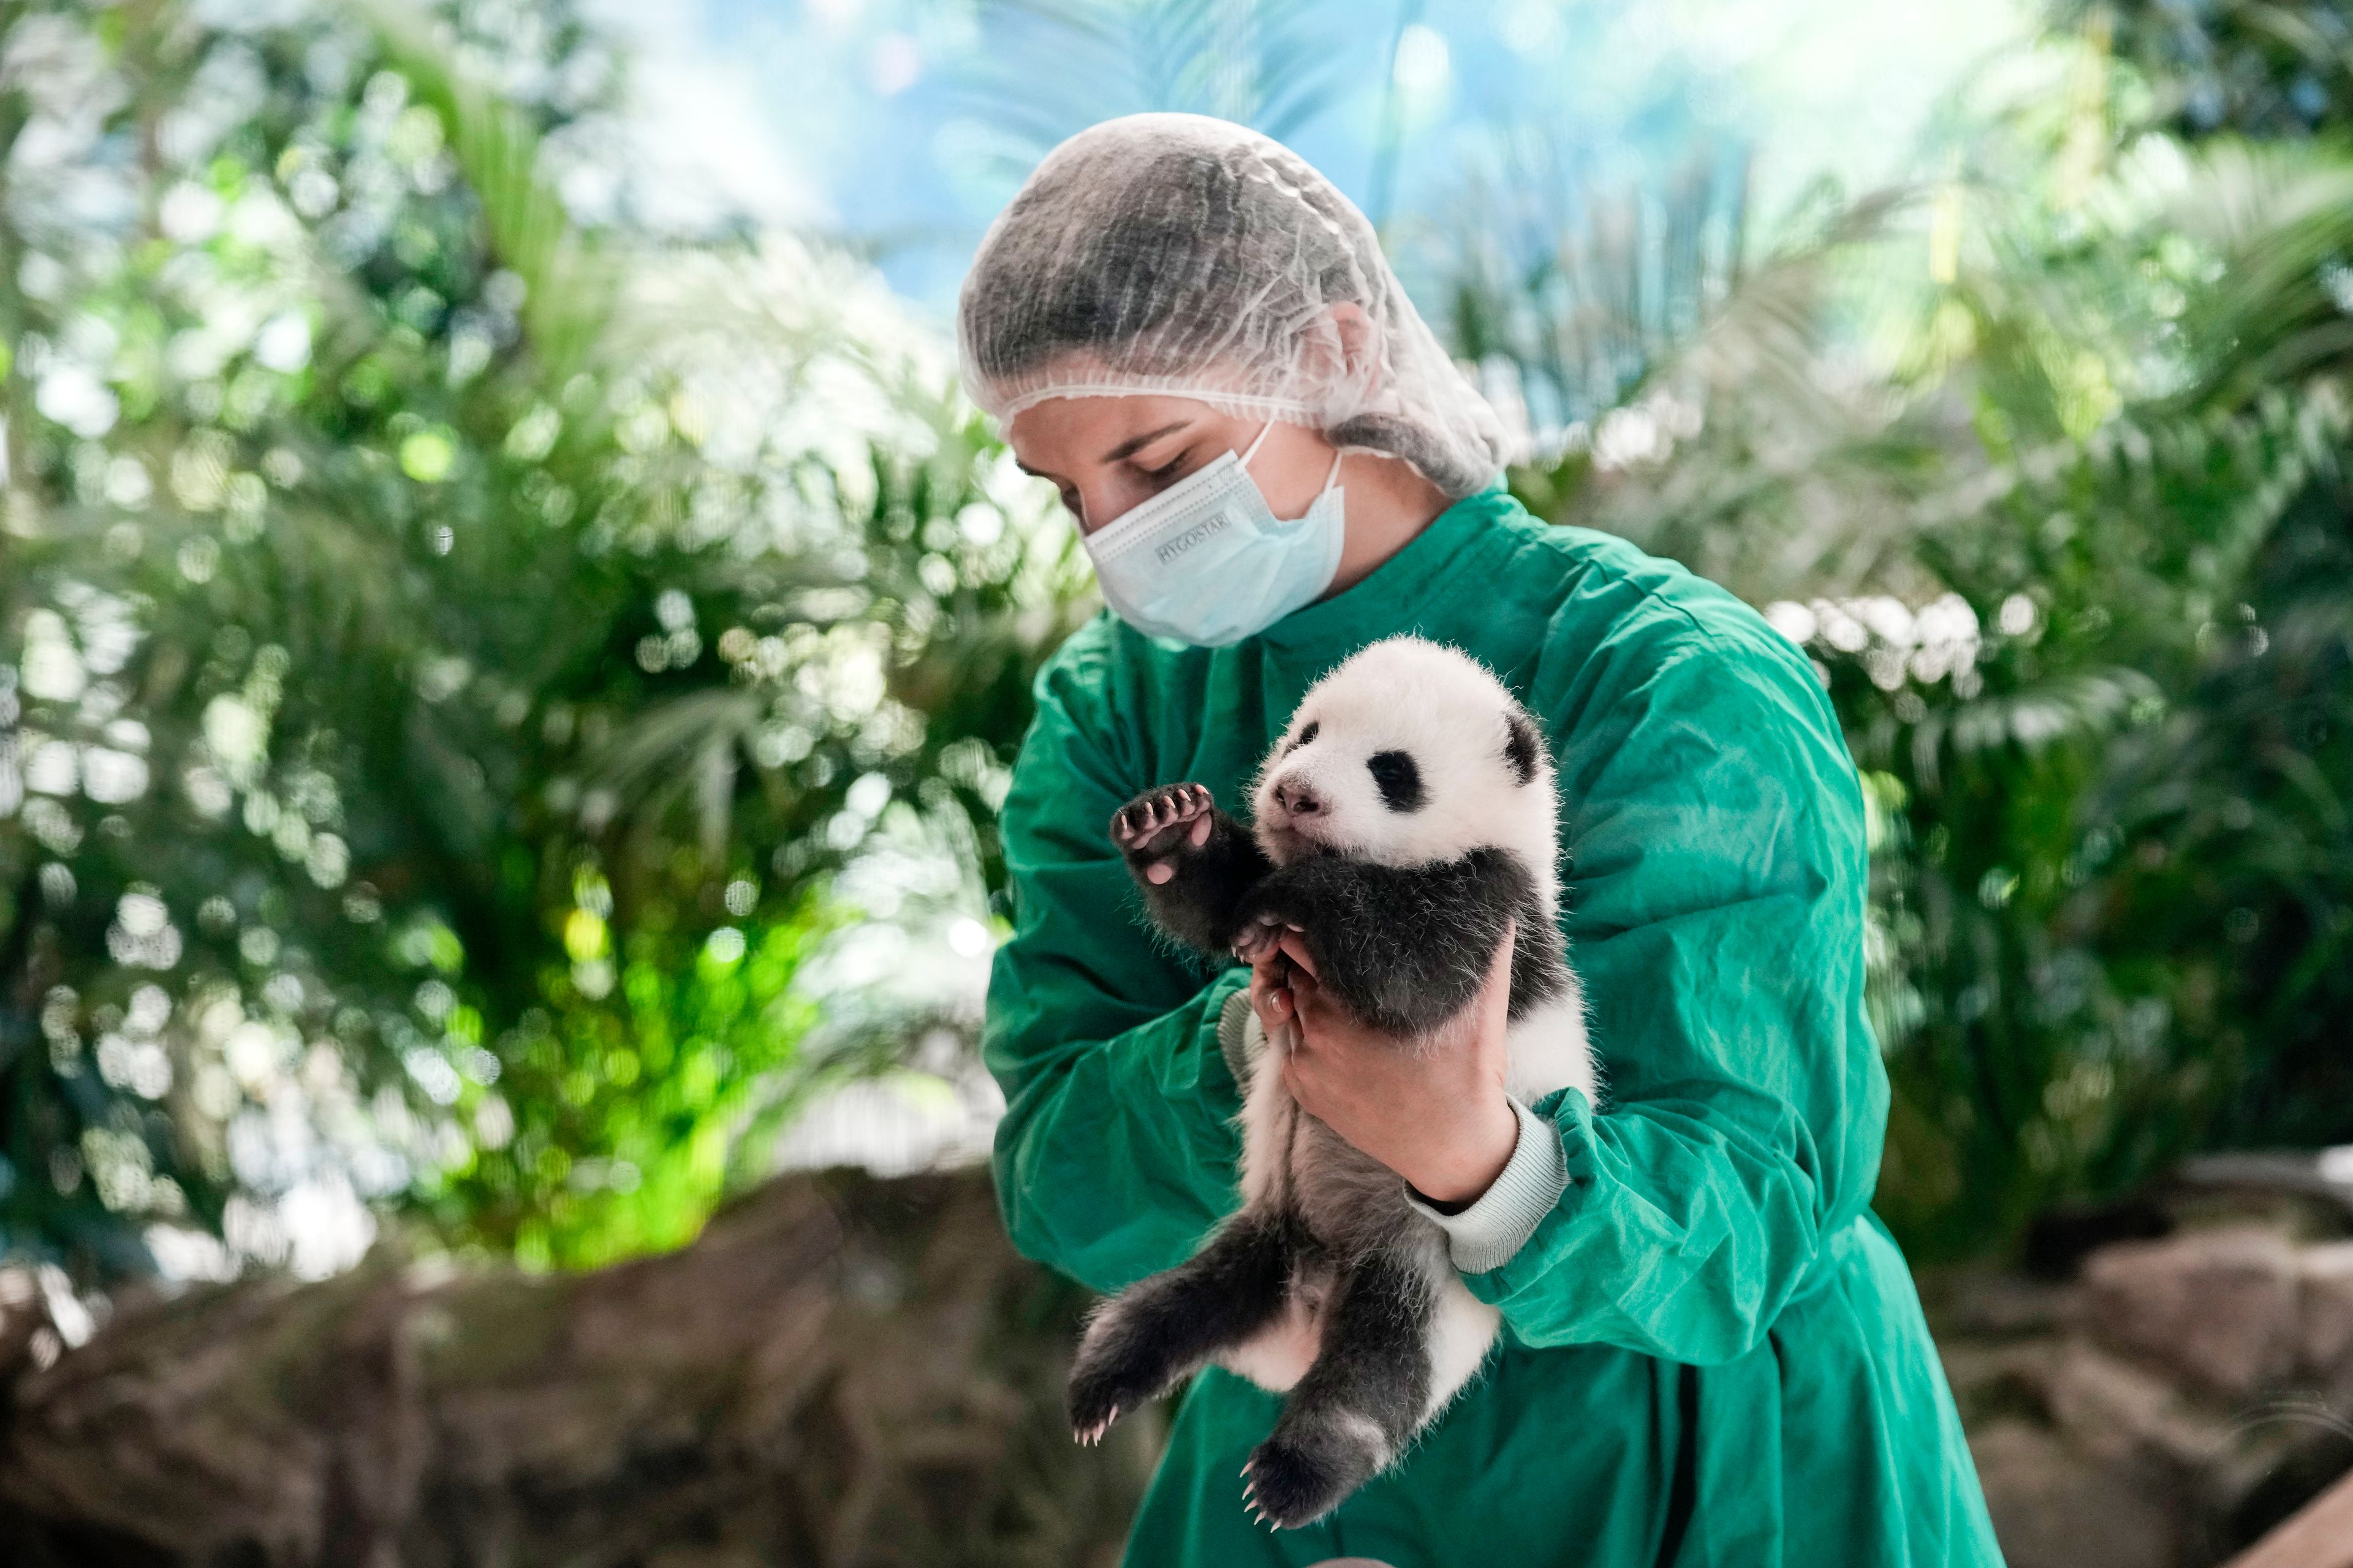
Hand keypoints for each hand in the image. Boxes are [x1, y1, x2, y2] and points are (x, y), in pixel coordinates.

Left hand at [1248, 925, 1519, 1206]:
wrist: (1453, 1149)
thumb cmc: (1466, 1075)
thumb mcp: (1483, 1007)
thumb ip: (1487, 951)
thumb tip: (1500, 908)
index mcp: (1344, 1003)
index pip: (1301, 943)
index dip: (1312, 926)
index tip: (1329, 922)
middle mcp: (1315, 1031)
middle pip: (1291, 973)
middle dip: (1306, 958)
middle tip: (1332, 952)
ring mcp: (1305, 1064)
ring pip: (1286, 1008)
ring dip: (1302, 994)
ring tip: (1334, 988)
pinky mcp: (1303, 1090)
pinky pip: (1289, 1045)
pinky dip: (1304, 1030)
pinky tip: (1333, 1026)